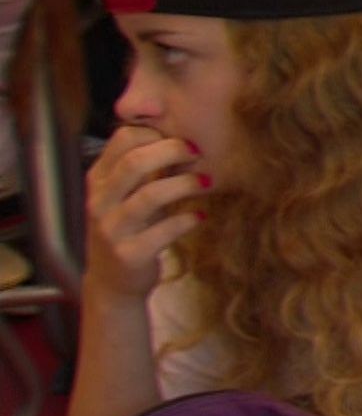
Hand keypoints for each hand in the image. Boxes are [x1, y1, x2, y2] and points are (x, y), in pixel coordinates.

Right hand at [84, 125, 204, 299]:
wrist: (112, 282)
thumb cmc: (128, 228)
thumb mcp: (124, 195)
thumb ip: (140, 168)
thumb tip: (179, 134)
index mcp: (99, 180)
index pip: (122, 140)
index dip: (156, 133)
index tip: (182, 139)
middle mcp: (100, 202)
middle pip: (134, 163)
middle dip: (172, 151)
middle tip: (198, 153)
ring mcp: (112, 230)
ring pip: (149, 196)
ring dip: (185, 184)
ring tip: (207, 181)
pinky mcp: (129, 255)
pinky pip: (162, 231)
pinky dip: (186, 220)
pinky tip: (201, 216)